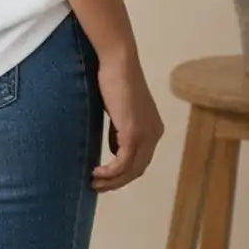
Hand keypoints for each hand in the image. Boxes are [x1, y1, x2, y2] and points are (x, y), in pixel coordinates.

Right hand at [93, 51, 164, 191]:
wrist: (118, 62)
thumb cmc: (115, 81)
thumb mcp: (119, 112)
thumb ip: (119, 132)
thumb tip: (113, 152)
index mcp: (154, 129)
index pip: (141, 161)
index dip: (124, 174)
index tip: (105, 179)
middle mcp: (155, 133)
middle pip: (137, 170)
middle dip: (117, 182)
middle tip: (97, 186)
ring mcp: (146, 134)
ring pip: (130, 170)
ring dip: (111, 181)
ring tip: (93, 183)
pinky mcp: (133, 133)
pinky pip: (122, 163)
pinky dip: (109, 173)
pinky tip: (96, 172)